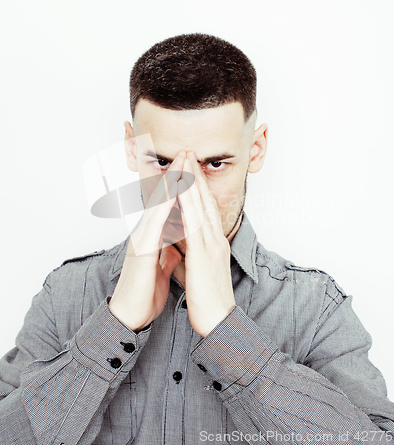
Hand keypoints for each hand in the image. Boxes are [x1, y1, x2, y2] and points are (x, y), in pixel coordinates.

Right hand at [108, 151, 185, 331]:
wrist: (131, 316)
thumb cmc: (146, 291)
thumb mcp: (163, 264)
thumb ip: (170, 248)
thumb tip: (179, 241)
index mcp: (155, 235)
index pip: (168, 204)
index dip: (179, 184)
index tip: (190, 165)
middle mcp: (147, 232)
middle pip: (161, 197)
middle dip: (174, 173)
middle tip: (185, 151)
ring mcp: (142, 239)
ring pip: (156, 204)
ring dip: (169, 181)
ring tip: (180, 161)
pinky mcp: (141, 250)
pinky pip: (154, 223)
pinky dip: (164, 206)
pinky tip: (173, 192)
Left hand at [177, 151, 235, 336]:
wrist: (219, 321)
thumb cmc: (207, 297)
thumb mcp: (196, 268)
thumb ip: (187, 250)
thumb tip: (177, 240)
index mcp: (212, 241)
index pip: (204, 207)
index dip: (196, 184)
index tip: (188, 166)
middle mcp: (214, 238)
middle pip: (204, 200)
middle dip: (195, 175)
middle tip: (188, 152)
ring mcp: (211, 245)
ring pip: (200, 207)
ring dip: (192, 182)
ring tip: (185, 161)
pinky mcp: (204, 256)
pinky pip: (194, 225)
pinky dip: (188, 205)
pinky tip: (182, 191)